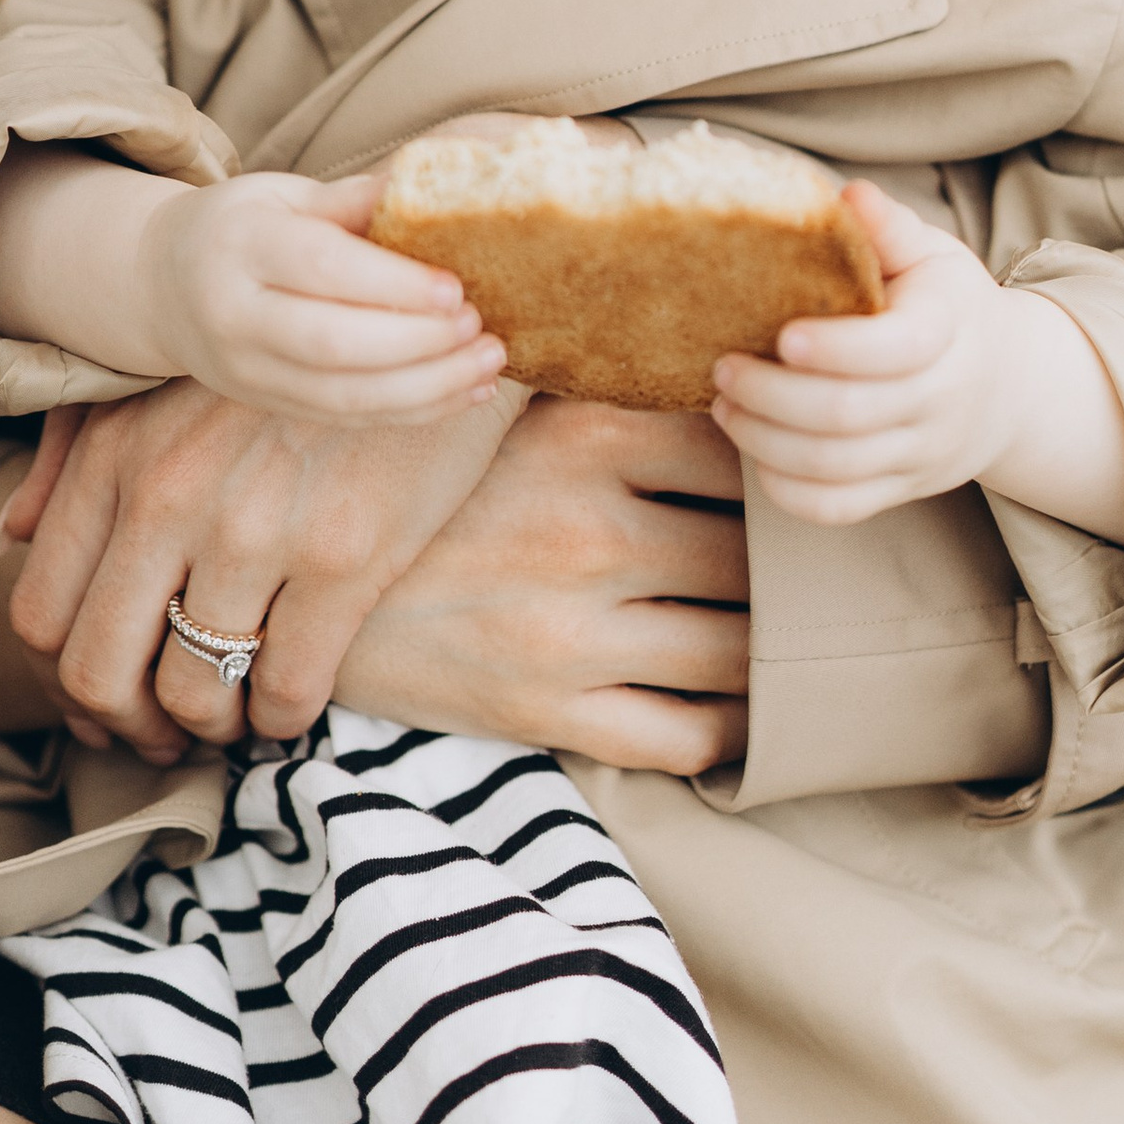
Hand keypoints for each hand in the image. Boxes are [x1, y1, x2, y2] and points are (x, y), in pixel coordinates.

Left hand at [7, 380, 528, 758]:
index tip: (109, 700)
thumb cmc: (280, 356)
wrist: (419, 311)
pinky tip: (292, 698)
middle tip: (167, 734)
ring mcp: (257, 527)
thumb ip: (71, 454)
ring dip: (210, 726)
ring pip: (195, 693)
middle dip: (128, 725)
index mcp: (116, 453)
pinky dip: (282, 716)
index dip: (67, 681)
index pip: (41, 612)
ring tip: (235, 714)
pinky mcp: (345, 555)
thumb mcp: (158, 382)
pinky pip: (287, 688)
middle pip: (100, 670)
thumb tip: (11, 538)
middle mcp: (171, 492)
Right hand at [136, 163, 506, 420]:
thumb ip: (351, 199)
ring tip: (489, 362)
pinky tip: (465, 392)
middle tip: (479, 325)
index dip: (393, 285)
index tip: (456, 288)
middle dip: (418, 343)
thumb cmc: (240, 227)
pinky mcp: (269, 405)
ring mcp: (248, 373)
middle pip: (333, 344)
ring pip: (345, 397)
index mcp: (241, 247)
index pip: (321, 269)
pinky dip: (414, 411)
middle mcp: (236, 317)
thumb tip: (431, 188)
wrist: (162, 284)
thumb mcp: (282, 194)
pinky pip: (349, 419)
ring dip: (429, 387)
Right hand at [336, 399, 749, 777]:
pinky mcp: (552, 714)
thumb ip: (610, 396)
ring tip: (785, 639)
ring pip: (737, 652)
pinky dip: (733, 729)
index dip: (774, 473)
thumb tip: (735, 387)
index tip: (787, 484)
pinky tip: (737, 707)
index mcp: (582, 436)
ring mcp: (572, 632)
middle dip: (787, 571)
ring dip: (770, 652)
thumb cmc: (434, 498)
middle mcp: (587, 532)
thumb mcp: (512, 417)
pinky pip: (689, 736)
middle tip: (806, 571)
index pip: (738, 453)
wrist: (317, 596)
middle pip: (751, 558)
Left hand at [710, 183, 1123, 548]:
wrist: (1009, 389)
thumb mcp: (935, 256)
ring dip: (765, 440)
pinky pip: (838, 508)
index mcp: (948, 331)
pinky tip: (754, 452)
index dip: (836, 348)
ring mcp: (920, 454)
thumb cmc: (950, 308)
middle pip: (849, 416)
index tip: (782, 334)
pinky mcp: (901, 490)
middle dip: (772, 396)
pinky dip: (787, 489)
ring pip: (835, 467)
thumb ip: (891, 229)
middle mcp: (939, 400)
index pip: (898, 350)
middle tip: (724, 367)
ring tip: (724, 405)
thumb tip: (847, 196)